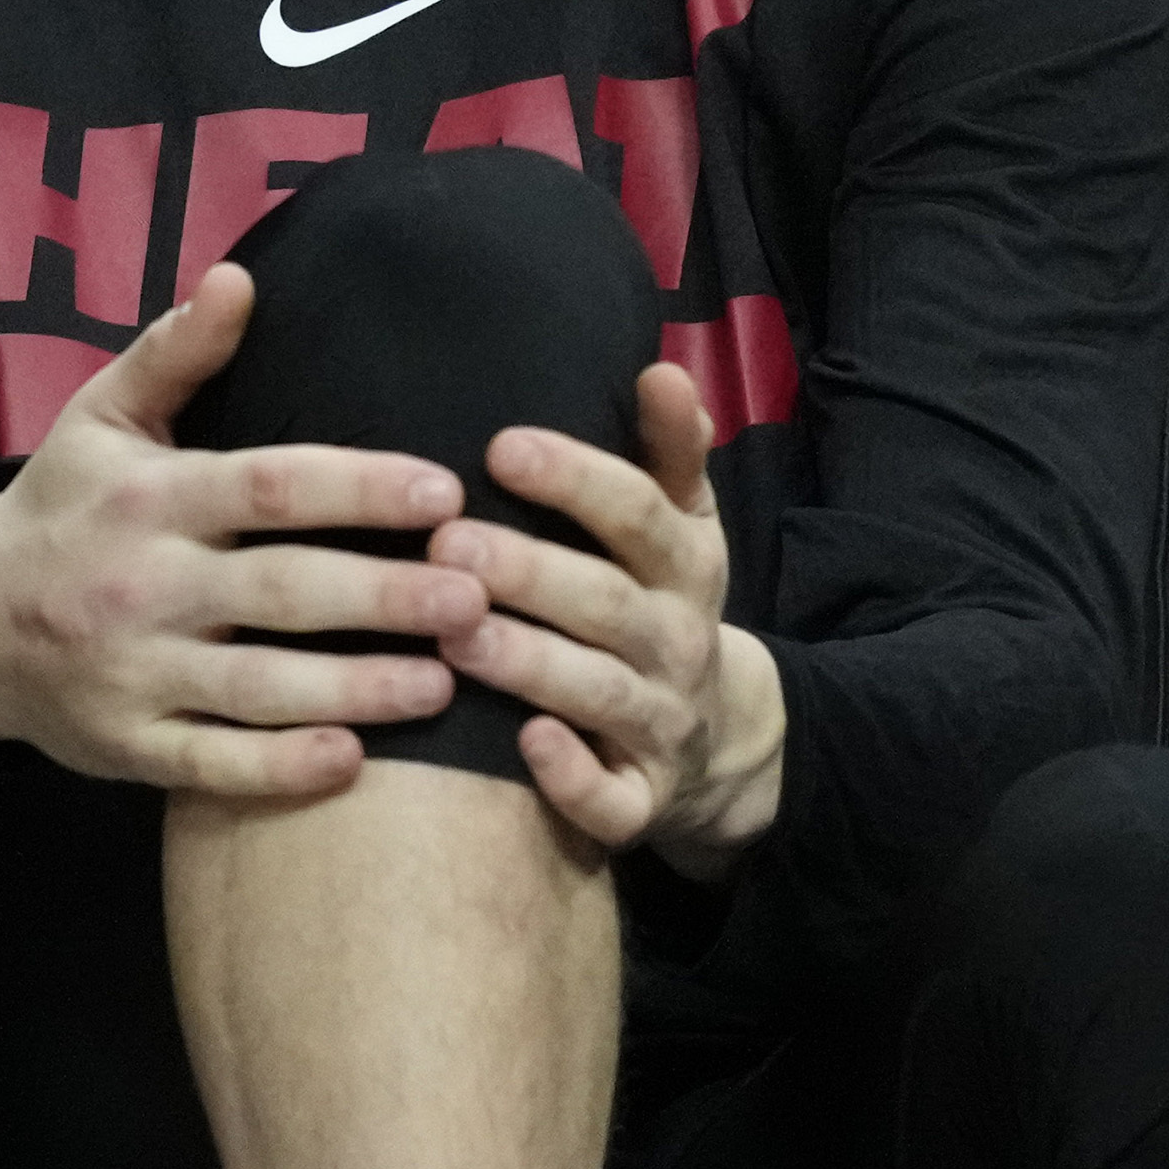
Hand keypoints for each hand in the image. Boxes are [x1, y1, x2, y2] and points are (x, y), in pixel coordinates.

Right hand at [0, 263, 484, 798]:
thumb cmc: (63, 509)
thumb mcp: (102, 417)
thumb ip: (176, 351)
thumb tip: (238, 277)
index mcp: (152, 498)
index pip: (269, 486)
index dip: (359, 487)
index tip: (443, 491)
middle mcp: (145, 587)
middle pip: (280, 592)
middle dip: (383, 596)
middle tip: (476, 595)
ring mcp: (135, 674)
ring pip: (258, 689)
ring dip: (356, 689)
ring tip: (445, 681)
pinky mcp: (130, 747)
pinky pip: (212, 766)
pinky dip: (279, 768)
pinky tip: (354, 761)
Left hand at [438, 365, 782, 869]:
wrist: (721, 740)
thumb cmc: (662, 602)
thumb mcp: (684, 523)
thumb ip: (670, 450)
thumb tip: (660, 367)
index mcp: (686, 564)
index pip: (638, 512)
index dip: (575, 479)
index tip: (499, 446)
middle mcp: (677, 640)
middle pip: (608, 603)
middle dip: (531, 574)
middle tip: (447, 546)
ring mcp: (661, 723)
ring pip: (598, 694)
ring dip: (530, 664)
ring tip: (453, 636)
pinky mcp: (641, 801)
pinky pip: (612, 801)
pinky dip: (572, 779)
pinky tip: (525, 745)